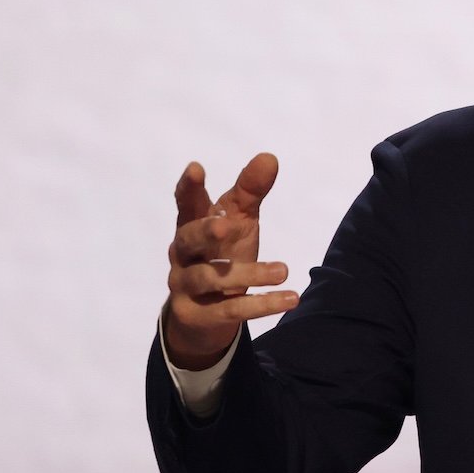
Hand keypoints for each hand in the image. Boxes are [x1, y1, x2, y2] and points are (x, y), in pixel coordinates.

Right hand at [164, 153, 297, 368]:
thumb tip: (269, 157)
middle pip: (186, 240)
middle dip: (204, 232)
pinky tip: (290, 299)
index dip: (189, 188)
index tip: (196, 168)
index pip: (186, 205)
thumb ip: (250, 192)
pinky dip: (261, 305)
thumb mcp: (239, 222)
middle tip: (228, 226)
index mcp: (192, 226)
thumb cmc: (223, 254)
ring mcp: (185, 286)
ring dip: (250, 274)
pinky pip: (229, 310)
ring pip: (210, 278)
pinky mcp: (197, 315)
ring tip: (284, 270)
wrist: (207, 315)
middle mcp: (183, 256)